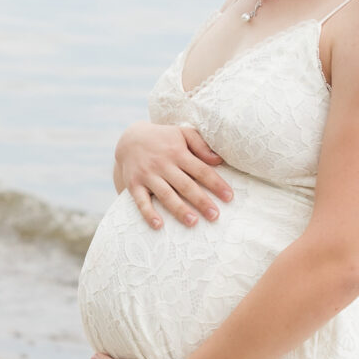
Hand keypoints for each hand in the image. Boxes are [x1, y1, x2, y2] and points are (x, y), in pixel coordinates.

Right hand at [114, 123, 232, 228]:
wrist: (129, 139)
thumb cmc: (162, 138)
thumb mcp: (182, 133)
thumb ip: (200, 145)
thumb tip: (219, 160)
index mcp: (178, 152)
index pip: (201, 170)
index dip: (216, 184)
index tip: (229, 197)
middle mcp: (163, 164)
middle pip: (185, 185)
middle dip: (201, 201)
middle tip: (215, 216)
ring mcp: (148, 175)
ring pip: (166, 195)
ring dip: (179, 209)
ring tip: (193, 222)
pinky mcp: (134, 184)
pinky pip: (141, 201)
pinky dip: (148, 214)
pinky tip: (158, 225)